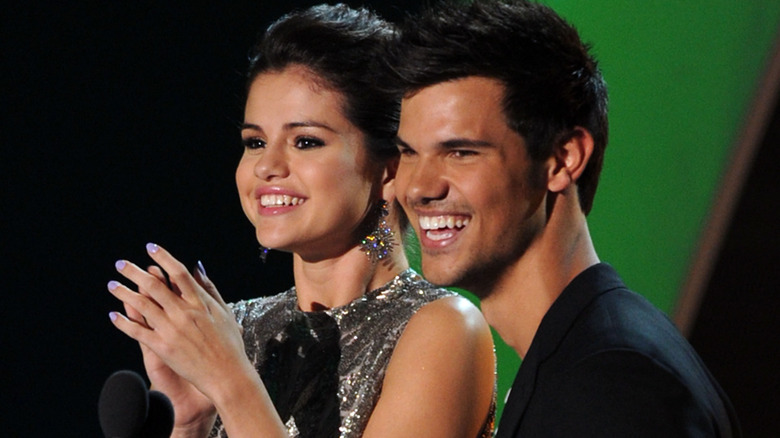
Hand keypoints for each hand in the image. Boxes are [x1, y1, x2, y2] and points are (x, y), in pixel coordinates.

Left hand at [108, 243, 253, 430]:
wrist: (227, 374)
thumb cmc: (229, 344)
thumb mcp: (224, 312)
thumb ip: (209, 289)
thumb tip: (196, 268)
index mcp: (199, 302)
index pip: (178, 273)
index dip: (163, 258)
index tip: (150, 248)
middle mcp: (183, 313)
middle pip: (154, 285)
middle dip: (134, 272)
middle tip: (121, 264)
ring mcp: (171, 330)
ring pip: (141, 306)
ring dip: (124, 293)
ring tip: (112, 285)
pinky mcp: (162, 347)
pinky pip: (138, 332)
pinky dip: (124, 323)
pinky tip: (114, 315)